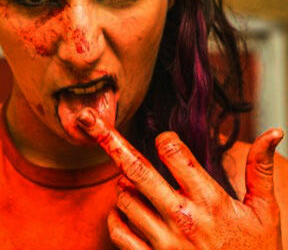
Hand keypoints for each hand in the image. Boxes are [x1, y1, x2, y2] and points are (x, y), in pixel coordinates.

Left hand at [76, 108, 283, 249]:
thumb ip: (260, 170)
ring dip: (125, 186)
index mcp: (209, 200)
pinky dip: (117, 216)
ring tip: (139, 187)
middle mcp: (182, 217)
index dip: (167, 140)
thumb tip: (274, 132)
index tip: (168, 143)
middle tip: (88, 119)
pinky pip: (118, 231)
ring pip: (125, 197)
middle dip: (110, 140)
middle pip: (137, 169)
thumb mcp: (265, 212)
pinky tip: (128, 212)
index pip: (173, 152)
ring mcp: (163, 241)